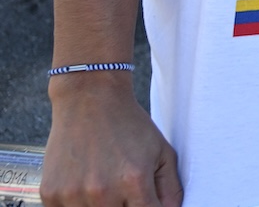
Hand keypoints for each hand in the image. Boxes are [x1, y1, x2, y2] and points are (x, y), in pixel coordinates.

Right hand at [44, 74, 180, 206]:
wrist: (89, 99)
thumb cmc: (129, 126)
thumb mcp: (162, 152)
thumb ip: (170, 189)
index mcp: (133, 181)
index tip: (146, 201)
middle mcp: (102, 192)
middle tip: (125, 189)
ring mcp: (73, 195)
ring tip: (105, 182)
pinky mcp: (51, 194)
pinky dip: (78, 205)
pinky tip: (84, 184)